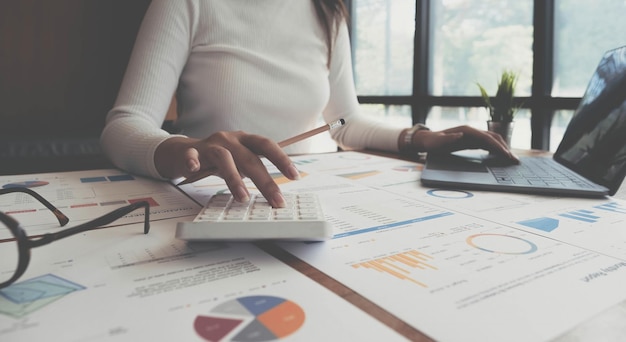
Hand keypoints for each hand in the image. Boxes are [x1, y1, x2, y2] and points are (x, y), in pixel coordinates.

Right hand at [155, 131, 300, 206]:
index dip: (281, 159)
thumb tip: (276, 192)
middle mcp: (229, 139)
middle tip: (276, 200)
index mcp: (245, 140)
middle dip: (265, 181)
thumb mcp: (239, 160)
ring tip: (243, 198)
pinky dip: (192, 161)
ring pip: (224, 158)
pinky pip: (191, 155)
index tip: (295, 176)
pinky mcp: (190, 152)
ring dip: (234, 179)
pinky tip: (194, 169)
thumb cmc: (218, 159)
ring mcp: (210, 145)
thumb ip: (254, 169)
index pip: (267, 146)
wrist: (183, 152)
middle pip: (249, 158)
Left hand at [412, 125, 519, 161]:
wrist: (428, 140)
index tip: (507, 155)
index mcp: (467, 131)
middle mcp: (472, 131)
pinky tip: (500, 157)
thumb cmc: (433, 142)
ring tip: (511, 160)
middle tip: (514, 160)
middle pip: (493, 138)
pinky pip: (487, 145)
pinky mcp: (471, 141)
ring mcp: (472, 136)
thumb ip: (449, 139)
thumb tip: (461, 134)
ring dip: (502, 149)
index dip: (498, 146)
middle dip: (505, 148)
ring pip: (492, 141)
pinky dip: (495, 150)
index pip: (487, 138)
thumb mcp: (438, 142)